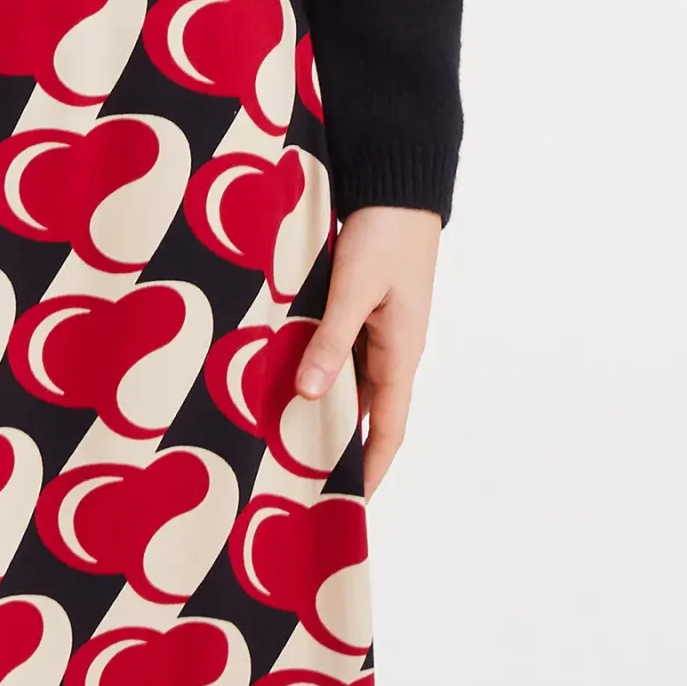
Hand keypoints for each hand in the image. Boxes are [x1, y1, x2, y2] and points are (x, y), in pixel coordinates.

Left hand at [294, 204, 441, 495]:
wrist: (398, 180)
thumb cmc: (384, 232)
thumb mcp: (354, 288)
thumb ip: (330, 339)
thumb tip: (309, 395)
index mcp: (401, 351)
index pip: (389, 427)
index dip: (371, 467)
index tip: (350, 505)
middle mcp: (392, 346)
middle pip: (368, 409)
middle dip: (341, 443)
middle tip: (304, 475)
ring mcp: (377, 324)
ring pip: (350, 377)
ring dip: (325, 403)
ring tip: (286, 432)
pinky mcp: (361, 301)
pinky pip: (340, 346)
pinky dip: (318, 365)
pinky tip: (287, 371)